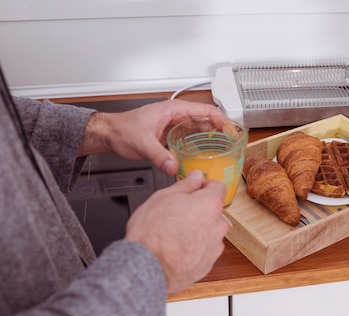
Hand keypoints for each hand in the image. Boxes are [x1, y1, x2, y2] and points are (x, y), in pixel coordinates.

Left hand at [80, 99, 231, 175]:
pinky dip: (202, 143)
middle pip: (207, 119)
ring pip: (200, 128)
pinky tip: (206, 154)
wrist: (110, 133)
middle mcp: (176, 115)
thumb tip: (174, 167)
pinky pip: (192, 136)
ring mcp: (174, 124)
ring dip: (213, 136)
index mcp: (173, 110)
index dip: (222, 119)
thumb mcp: (142, 144)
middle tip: (234, 143)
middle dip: (222, 129)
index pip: (206, 110)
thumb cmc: (122, 130)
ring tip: (225, 148)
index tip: (232, 130)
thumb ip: (159, 156)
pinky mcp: (171, 134)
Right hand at [124, 171, 228, 293]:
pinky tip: (177, 249)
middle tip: (178, 214)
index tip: (196, 189)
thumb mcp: (163, 197)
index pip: (218, 187)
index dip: (205, 186)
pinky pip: (204, 250)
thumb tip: (195, 177)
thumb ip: (185, 185)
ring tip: (174, 235)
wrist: (148, 266)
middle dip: (199, 210)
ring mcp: (215, 246)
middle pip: (213, 211)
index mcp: (210, 205)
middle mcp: (218, 225)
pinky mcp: (208, 264)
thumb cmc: (152, 232)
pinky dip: (194, 248)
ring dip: (197, 230)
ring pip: (209, 232)